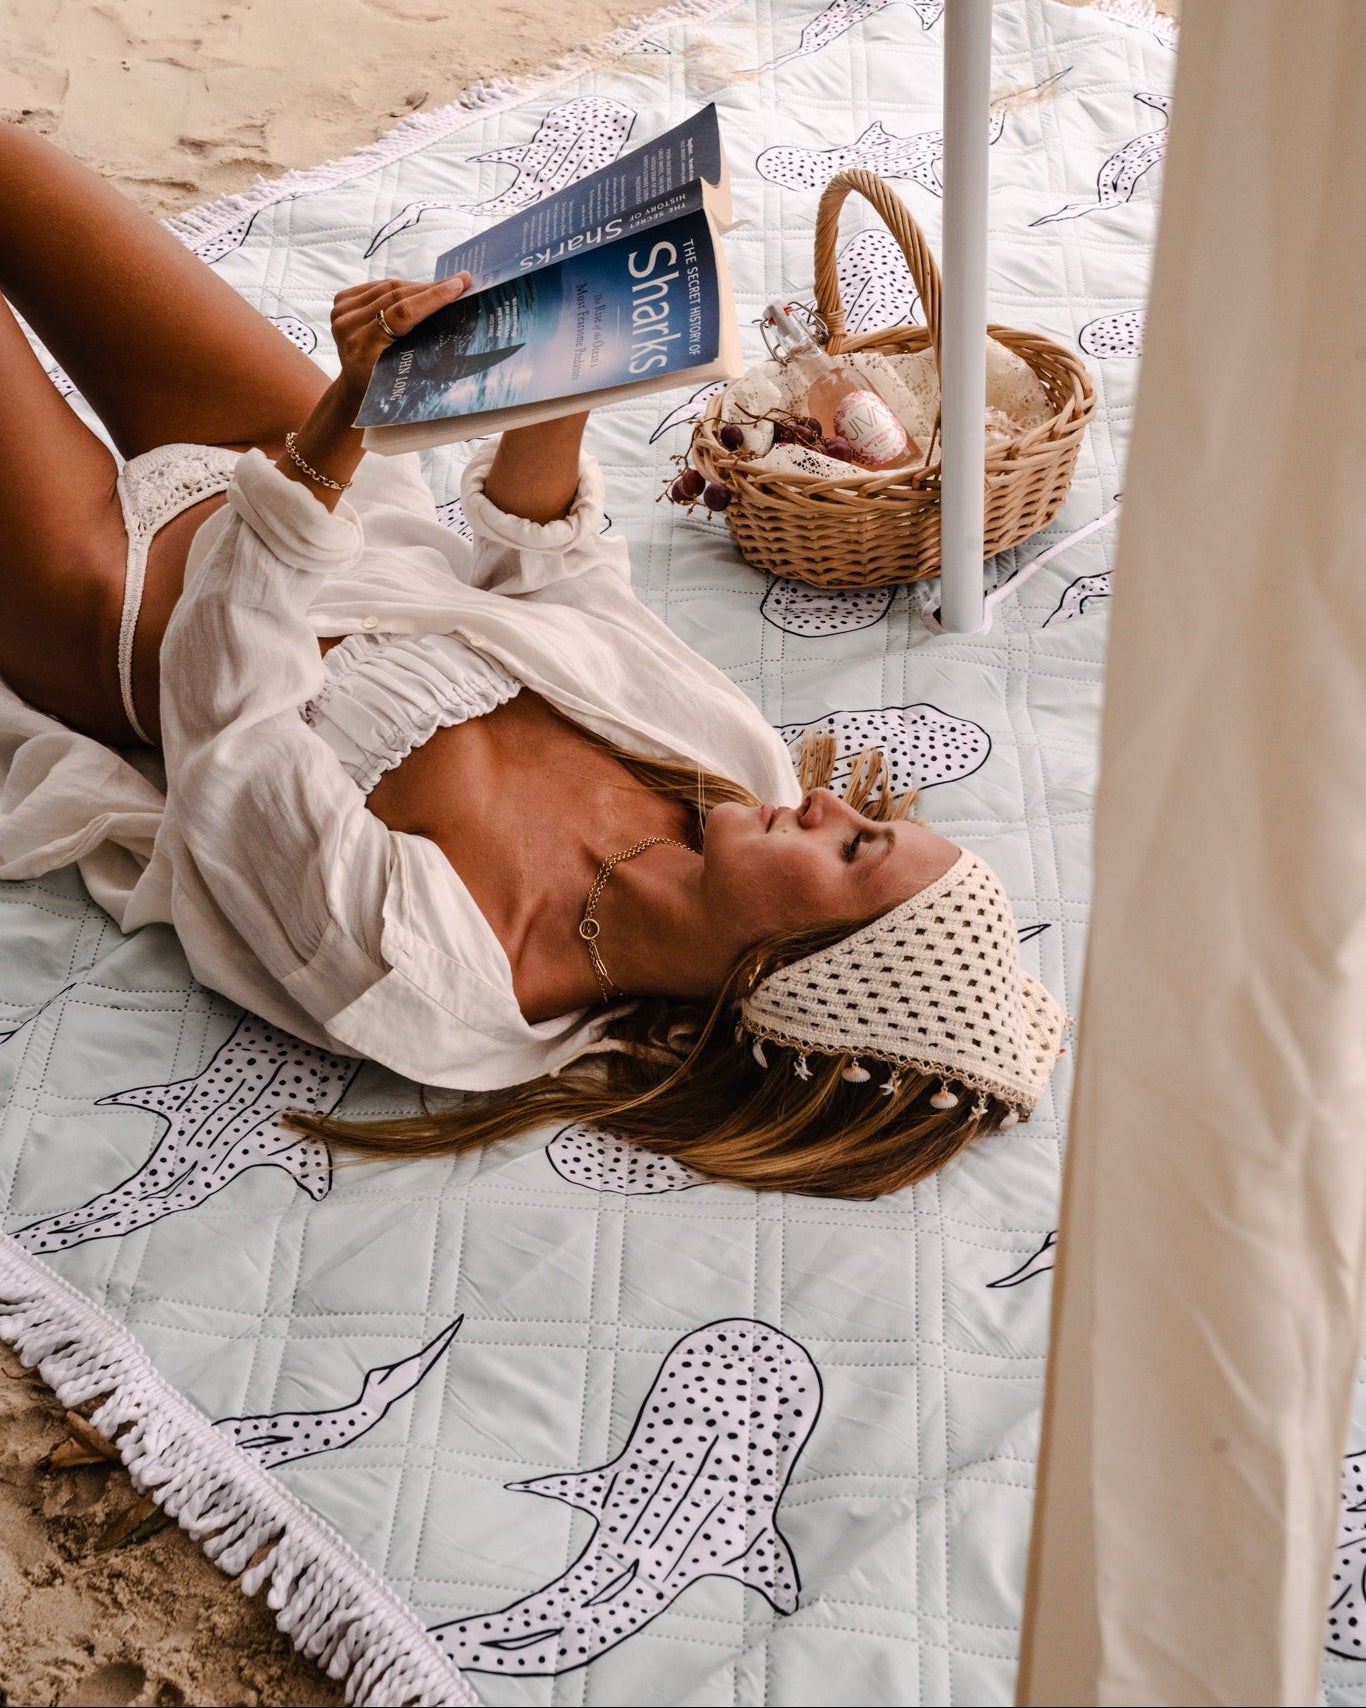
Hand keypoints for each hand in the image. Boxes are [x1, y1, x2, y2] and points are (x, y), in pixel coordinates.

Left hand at [329, 272, 472, 402]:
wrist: (355, 383)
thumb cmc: (385, 382)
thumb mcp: (404, 371)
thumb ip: (420, 341)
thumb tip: (452, 307)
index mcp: (363, 349)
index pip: (402, 314)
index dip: (431, 297)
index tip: (458, 285)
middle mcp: (347, 327)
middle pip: (395, 296)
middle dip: (431, 288)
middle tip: (460, 280)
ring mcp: (341, 312)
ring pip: (387, 287)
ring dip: (418, 286)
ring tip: (445, 285)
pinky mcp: (340, 301)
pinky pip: (377, 286)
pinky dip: (401, 286)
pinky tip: (419, 289)